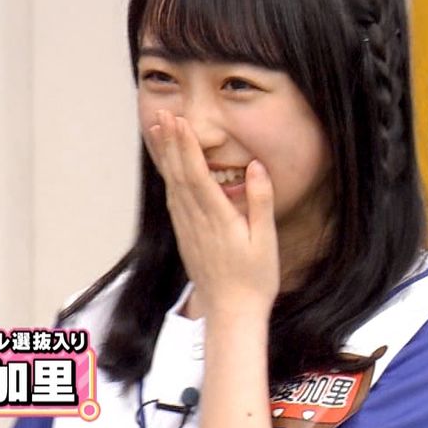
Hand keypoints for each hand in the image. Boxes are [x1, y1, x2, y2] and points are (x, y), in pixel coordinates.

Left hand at [145, 109, 279, 319]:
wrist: (231, 313)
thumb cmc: (255, 279)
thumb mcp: (266, 240)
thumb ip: (260, 201)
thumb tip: (256, 166)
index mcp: (218, 219)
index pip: (197, 174)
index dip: (186, 146)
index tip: (180, 122)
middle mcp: (197, 222)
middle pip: (179, 175)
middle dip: (172, 143)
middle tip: (165, 114)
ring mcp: (187, 229)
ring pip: (173, 185)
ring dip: (167, 157)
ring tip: (161, 131)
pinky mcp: (185, 237)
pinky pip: (173, 200)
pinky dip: (170, 178)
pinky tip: (168, 167)